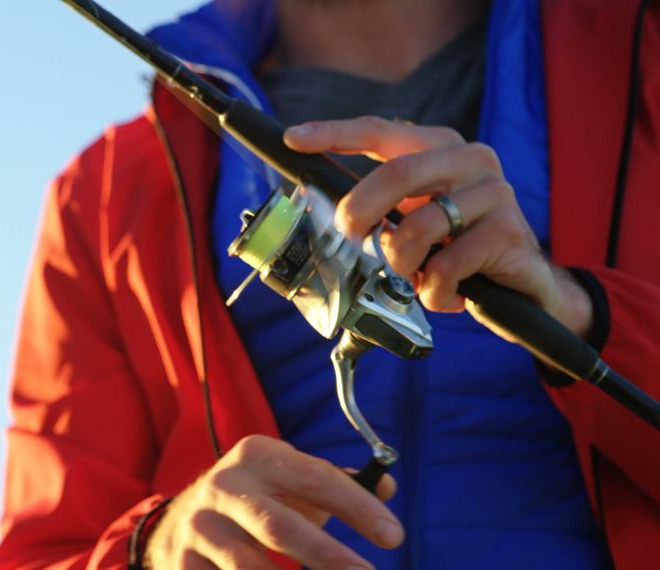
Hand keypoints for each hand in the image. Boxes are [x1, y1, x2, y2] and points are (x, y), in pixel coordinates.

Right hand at [145, 435, 401, 568]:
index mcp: (257, 455)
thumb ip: (340, 483)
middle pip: (280, 527)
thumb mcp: (295, 480)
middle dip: (328, 556)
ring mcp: (200, 527)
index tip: (394, 536)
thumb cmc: (263, 499)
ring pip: (250, 568)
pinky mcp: (184, 562)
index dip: (357, 507)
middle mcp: (224, 487)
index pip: (315, 478)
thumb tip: (386, 487)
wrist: (188, 519)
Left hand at [283, 116, 593, 339]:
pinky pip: (446, 267)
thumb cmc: (457, 250)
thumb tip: (327, 214)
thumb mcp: (415, 222)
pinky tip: (446, 296)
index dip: (334, 134)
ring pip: (419, 227)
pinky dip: (433, 292)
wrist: (525, 288)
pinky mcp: (509, 232)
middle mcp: (470, 159)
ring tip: (412, 280)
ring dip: (401, 265)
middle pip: (396, 173)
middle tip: (346, 237)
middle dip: (359, 210)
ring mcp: (494, 192)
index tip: (292, 138)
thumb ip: (381, 210)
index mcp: (440, 147)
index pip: (381, 130)